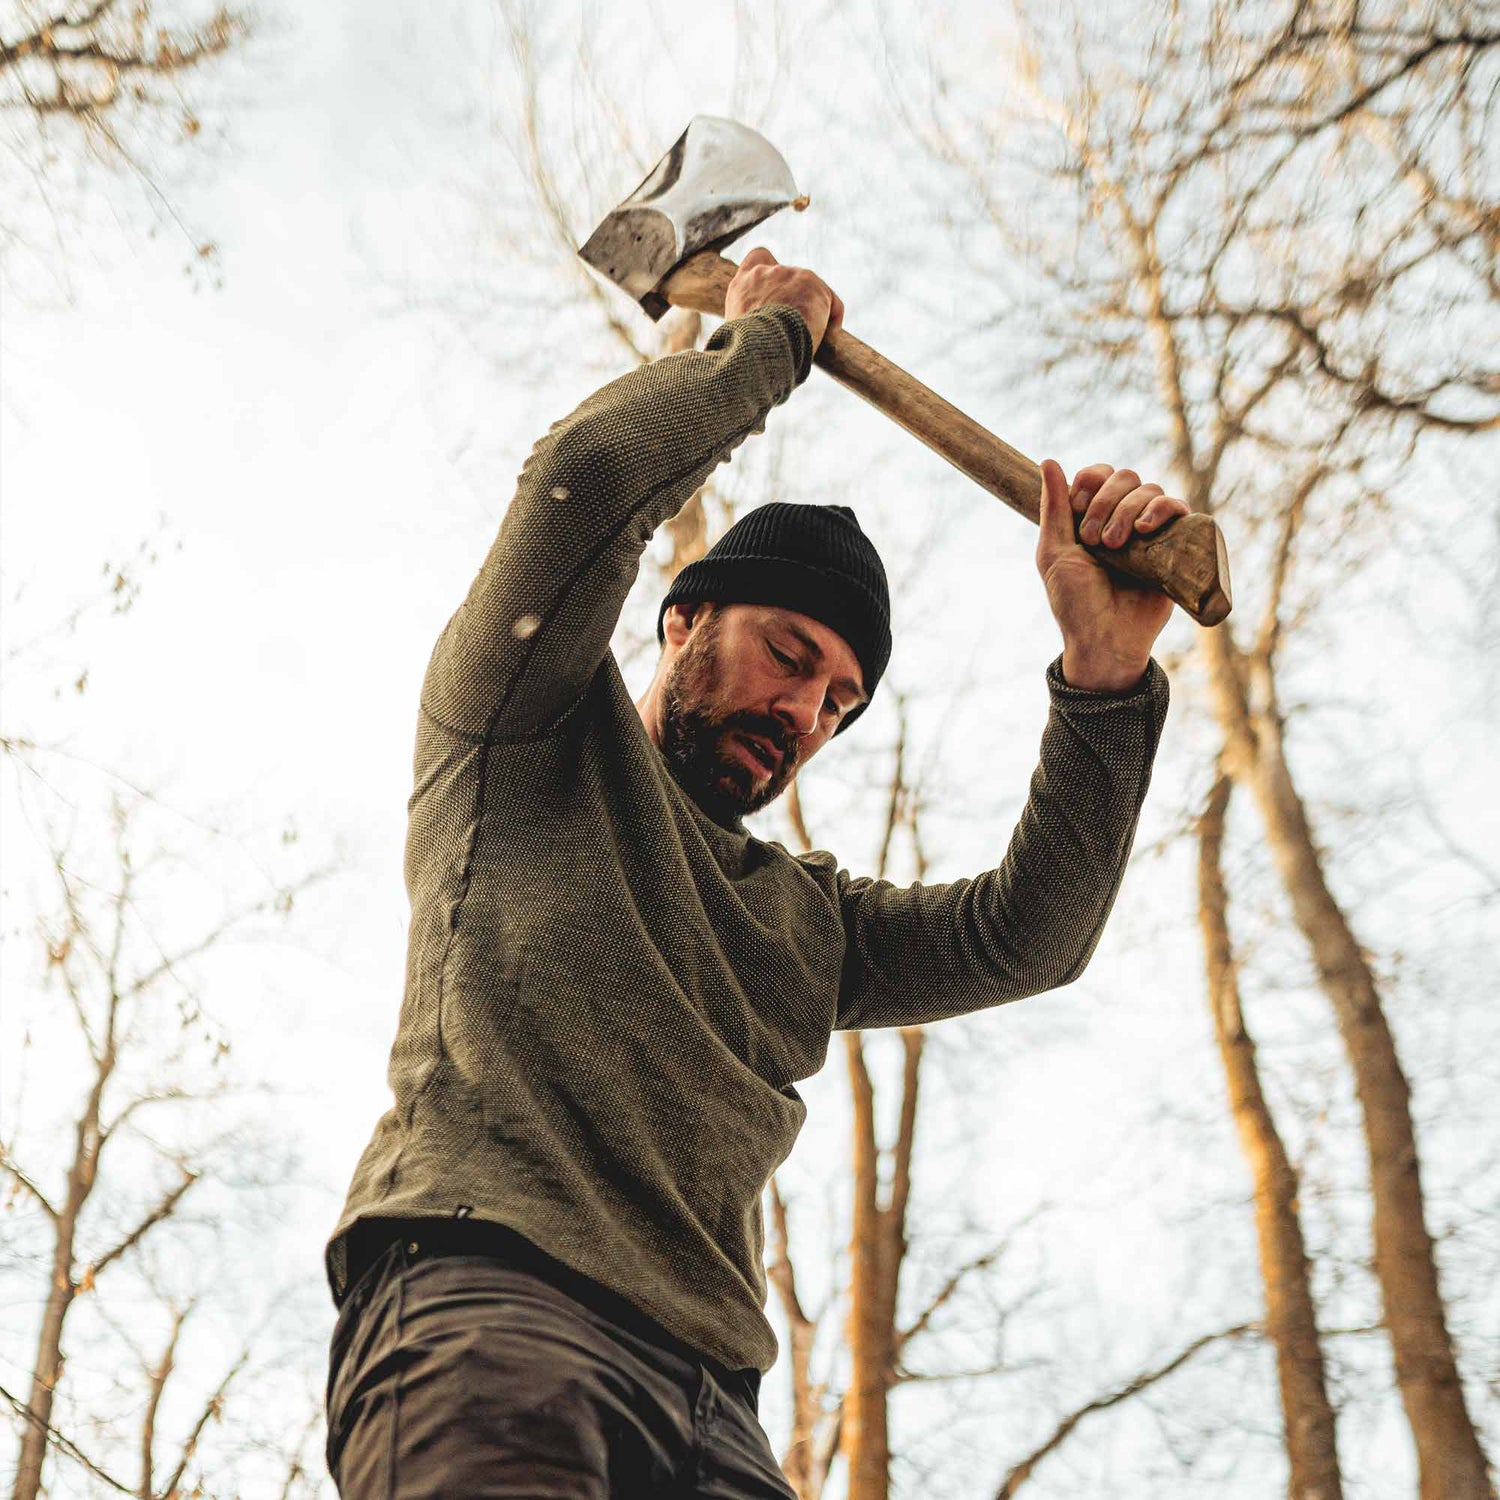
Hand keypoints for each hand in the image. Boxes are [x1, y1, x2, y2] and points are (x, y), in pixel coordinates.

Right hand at [724, 247, 843, 350]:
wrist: (759, 350)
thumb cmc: (747, 354)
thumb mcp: (739, 334)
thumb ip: (751, 321)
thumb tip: (766, 337)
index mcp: (741, 286)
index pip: (758, 258)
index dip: (771, 271)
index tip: (778, 292)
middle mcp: (763, 273)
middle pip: (790, 277)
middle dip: (797, 298)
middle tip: (798, 327)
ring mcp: (788, 274)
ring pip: (812, 289)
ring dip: (813, 310)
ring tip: (810, 337)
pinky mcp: (811, 282)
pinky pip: (831, 302)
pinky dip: (831, 319)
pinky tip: (826, 337)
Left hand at [1035, 460, 1188, 691]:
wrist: (1105, 639)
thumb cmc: (1075, 602)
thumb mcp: (1054, 553)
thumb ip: (1053, 508)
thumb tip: (1048, 461)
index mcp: (1091, 517)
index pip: (1099, 474)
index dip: (1091, 482)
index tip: (1079, 506)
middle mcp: (1121, 520)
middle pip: (1125, 477)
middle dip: (1108, 501)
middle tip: (1095, 539)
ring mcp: (1149, 532)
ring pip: (1150, 490)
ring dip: (1129, 509)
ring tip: (1117, 544)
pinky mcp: (1175, 546)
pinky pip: (1179, 508)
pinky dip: (1163, 508)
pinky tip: (1145, 529)